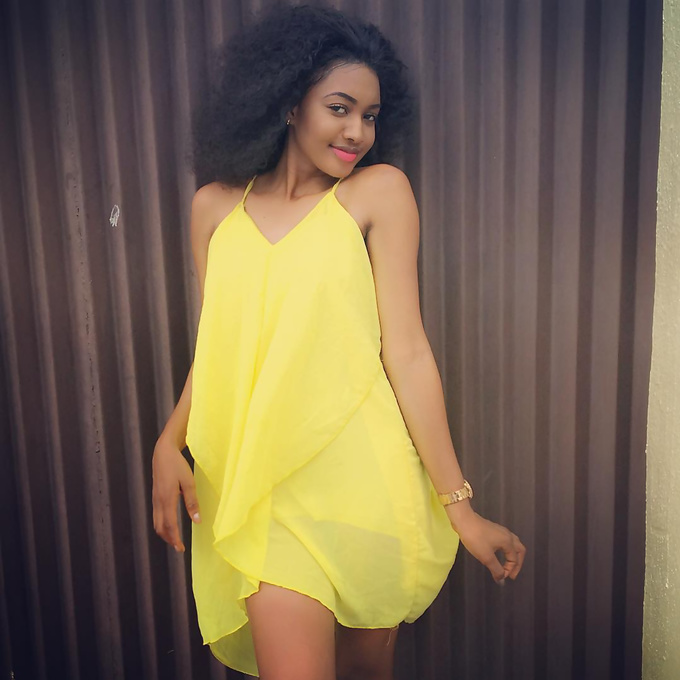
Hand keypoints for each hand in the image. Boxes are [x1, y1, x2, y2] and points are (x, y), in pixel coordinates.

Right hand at [151, 437, 201, 552]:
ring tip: (175, 538)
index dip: (175, 539)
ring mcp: (155, 499)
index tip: (180, 549)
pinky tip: (169, 524)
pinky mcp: (155, 496)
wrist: (163, 452)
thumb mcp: (189, 482)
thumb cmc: (177, 465)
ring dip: (164, 533)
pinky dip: (162, 524)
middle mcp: (158, 501)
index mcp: (167, 499)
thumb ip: (192, 502)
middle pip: (160, 527)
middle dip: (169, 539)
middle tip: (178, 547)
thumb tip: (197, 520)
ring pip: (156, 522)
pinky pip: (156, 515)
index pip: (170, 526)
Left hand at [447, 508, 525, 583]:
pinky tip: (500, 553)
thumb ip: (496, 569)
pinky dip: (506, 549)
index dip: (509, 571)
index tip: (500, 578)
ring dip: (513, 555)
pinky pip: (506, 541)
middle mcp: (507, 535)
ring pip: (513, 544)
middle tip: (512, 573)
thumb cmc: (476, 538)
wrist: (464, 520)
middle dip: (517, 563)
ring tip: (508, 564)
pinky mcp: (493, 529)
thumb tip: (502, 579)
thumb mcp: (486, 557)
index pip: (514, 560)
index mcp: (508, 542)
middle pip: (519, 550)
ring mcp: (501, 530)